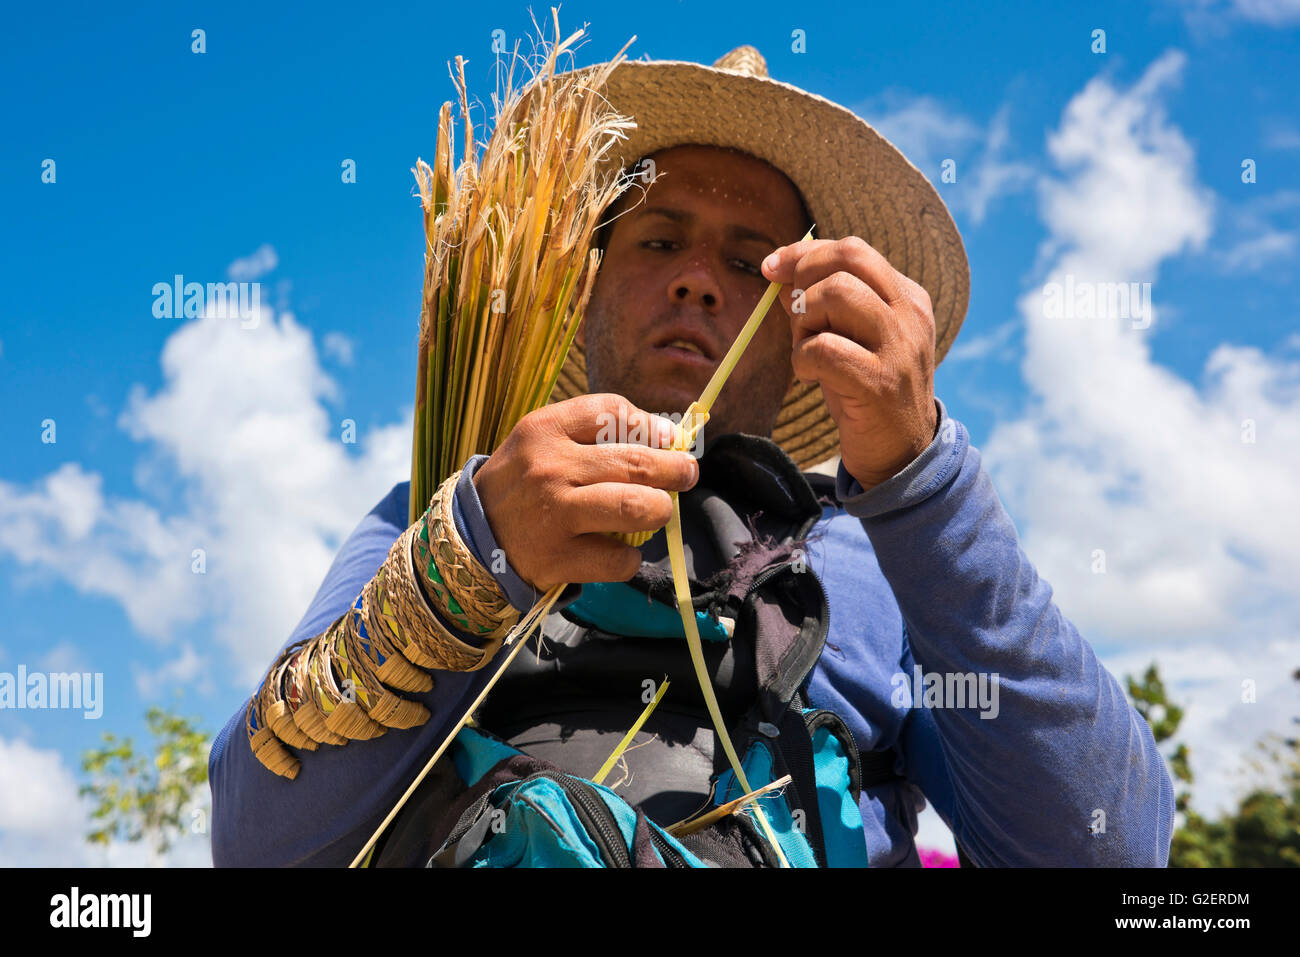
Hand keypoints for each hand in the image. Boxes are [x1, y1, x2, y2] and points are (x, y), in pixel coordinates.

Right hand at [472, 394, 699, 590]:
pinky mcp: (558, 558)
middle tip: (687, 474)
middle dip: (675, 469)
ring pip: (635, 507)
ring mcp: (554, 514)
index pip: (612, 412)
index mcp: (545, 430)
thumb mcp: (542, 443)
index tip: (668, 440)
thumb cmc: (522, 483)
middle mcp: (549, 468)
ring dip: (659, 510)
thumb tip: (664, 438)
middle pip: (635, 462)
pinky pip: (618, 558)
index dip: (651, 426)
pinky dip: (629, 557)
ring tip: (659, 511)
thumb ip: (592, 434)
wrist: (473, 537)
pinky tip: (620, 551)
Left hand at [761, 237, 937, 489]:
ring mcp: (899, 347)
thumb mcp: (851, 337)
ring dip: (803, 320)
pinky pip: (823, 348)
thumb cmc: (866, 390)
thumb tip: (782, 272)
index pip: (853, 250)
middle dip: (803, 279)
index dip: (804, 253)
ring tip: (807, 349)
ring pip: (834, 295)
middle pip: (847, 260)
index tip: (772, 267)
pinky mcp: (879, 382)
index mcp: (907, 296)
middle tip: (793, 316)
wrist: (900, 452)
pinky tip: (810, 376)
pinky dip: (802, 358)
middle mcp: (910, 313)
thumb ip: (823, 304)